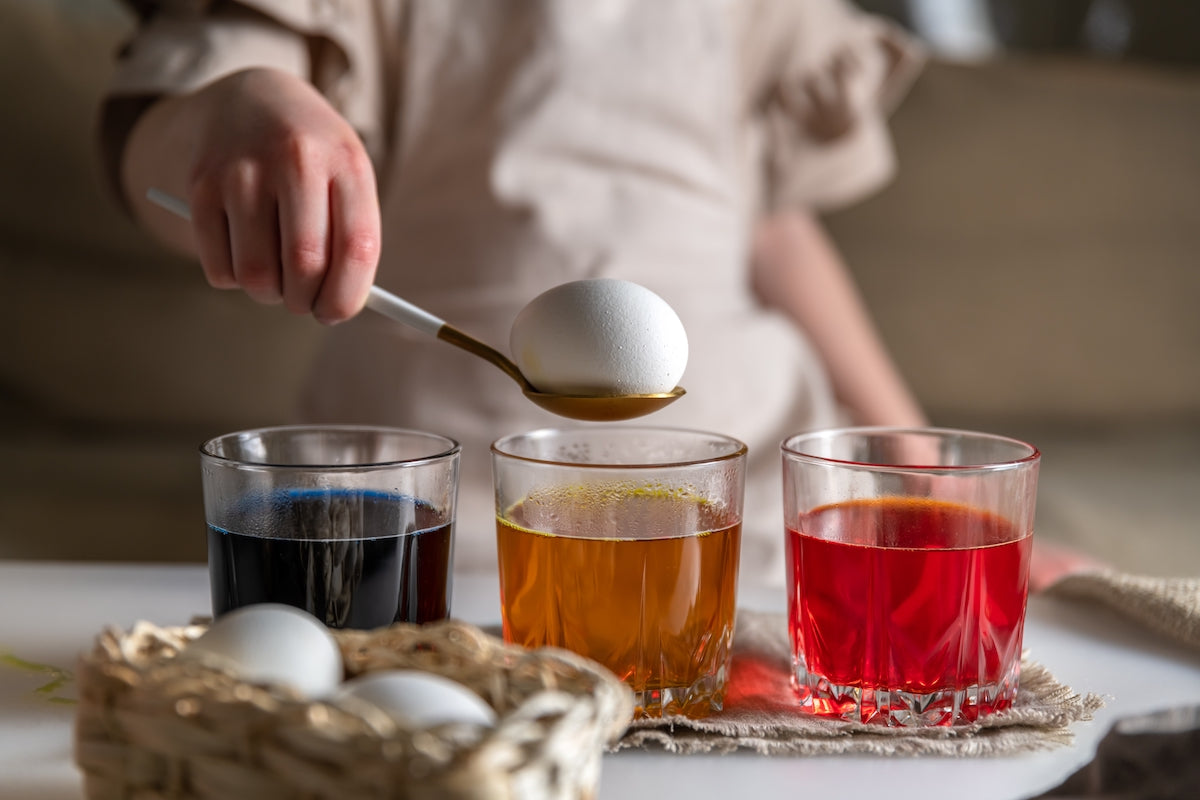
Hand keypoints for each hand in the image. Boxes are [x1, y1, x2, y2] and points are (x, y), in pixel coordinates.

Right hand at [127, 68, 380, 323]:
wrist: (252, 99)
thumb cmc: (313, 162)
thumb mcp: (345, 182)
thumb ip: (351, 242)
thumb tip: (335, 310)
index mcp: (346, 162)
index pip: (356, 249)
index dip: (347, 297)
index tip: (335, 314)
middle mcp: (296, 159)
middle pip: (304, 267)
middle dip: (304, 301)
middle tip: (303, 302)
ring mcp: (243, 170)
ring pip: (256, 275)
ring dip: (268, 294)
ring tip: (275, 275)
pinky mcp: (201, 184)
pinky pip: (219, 268)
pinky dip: (232, 279)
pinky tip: (244, 253)